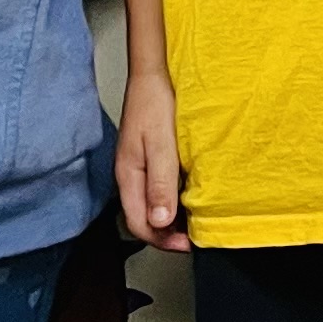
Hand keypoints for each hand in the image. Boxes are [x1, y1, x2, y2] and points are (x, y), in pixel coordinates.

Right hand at [115, 65, 187, 249]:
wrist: (152, 76)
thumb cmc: (153, 104)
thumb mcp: (161, 145)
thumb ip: (160, 183)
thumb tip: (159, 221)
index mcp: (128, 176)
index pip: (138, 223)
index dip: (162, 240)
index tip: (187, 245)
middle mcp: (130, 176)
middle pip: (143, 219)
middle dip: (166, 235)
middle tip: (193, 238)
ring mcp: (138, 169)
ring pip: (150, 207)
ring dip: (170, 220)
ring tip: (194, 223)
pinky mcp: (148, 160)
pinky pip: (157, 191)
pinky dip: (172, 201)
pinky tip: (188, 198)